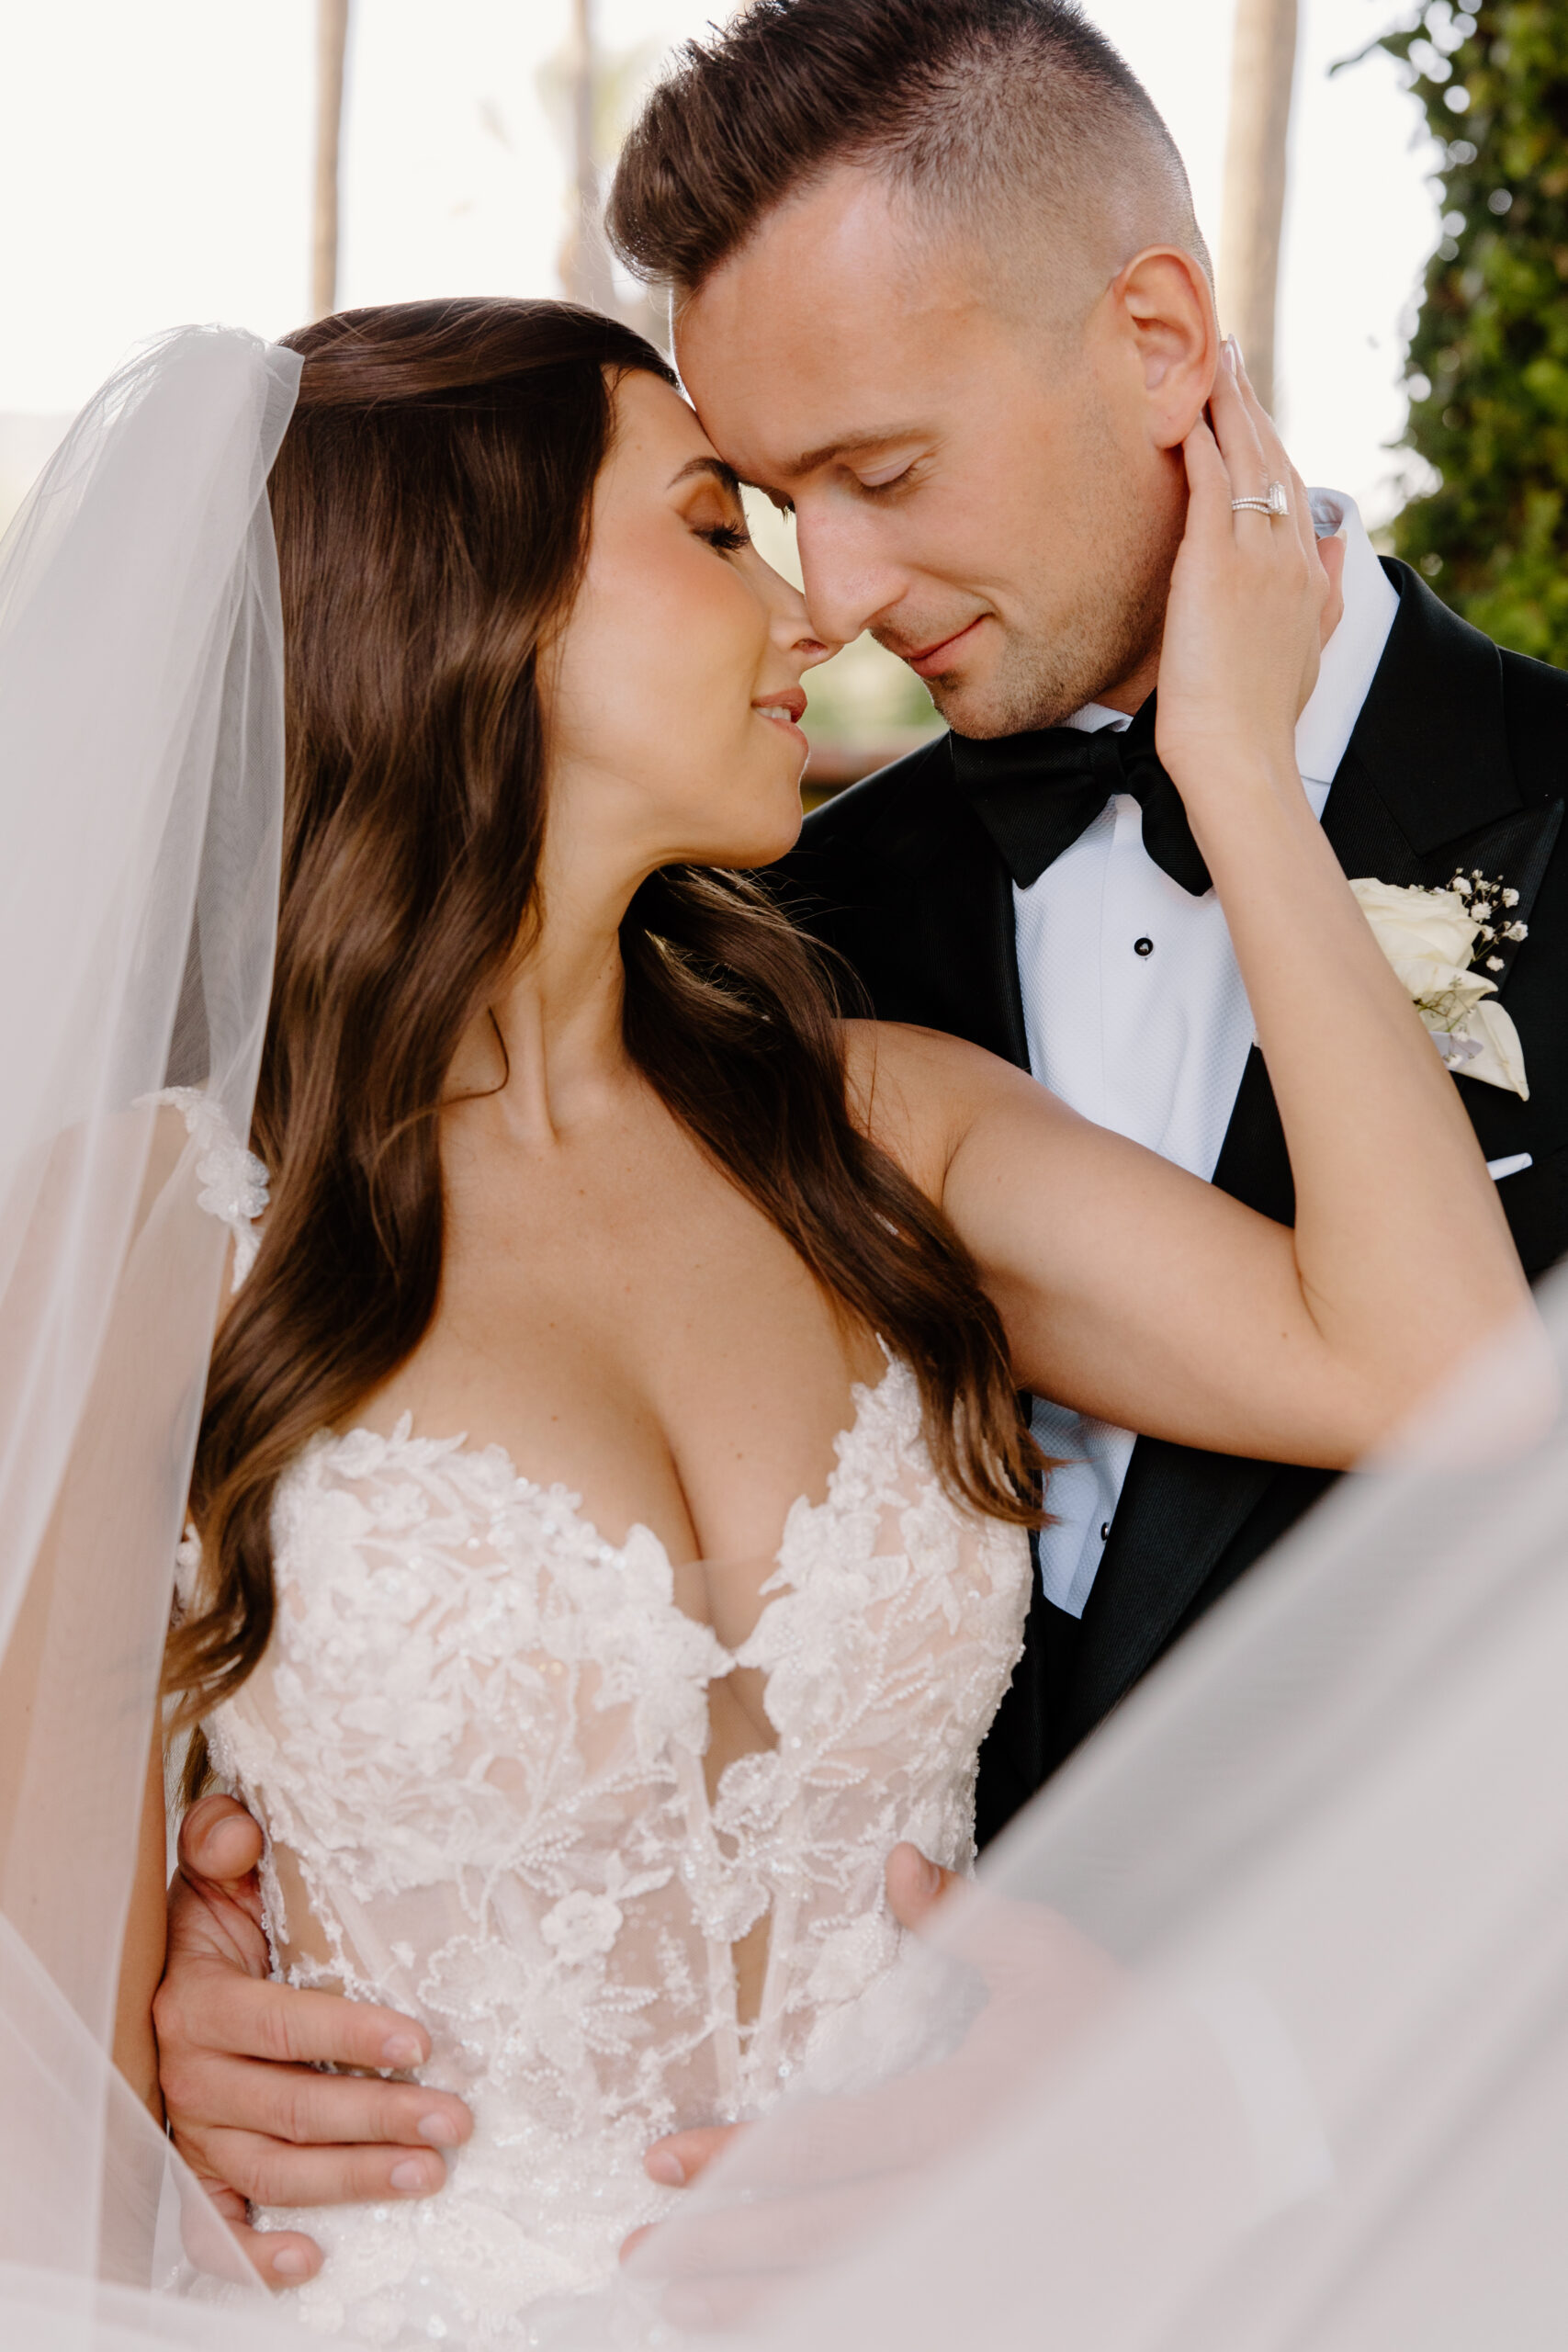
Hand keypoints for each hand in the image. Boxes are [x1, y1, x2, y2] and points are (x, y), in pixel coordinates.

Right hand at [157, 1793, 473, 2287]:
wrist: (182, 1955)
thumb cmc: (225, 1907)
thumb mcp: (219, 1861)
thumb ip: (223, 1834)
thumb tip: (242, 1834)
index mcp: (197, 1999)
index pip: (276, 2025)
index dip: (345, 2036)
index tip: (418, 2043)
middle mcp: (190, 2072)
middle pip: (288, 2108)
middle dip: (377, 2118)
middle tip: (455, 2120)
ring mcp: (194, 2126)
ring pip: (272, 2168)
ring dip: (351, 2179)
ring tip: (428, 2173)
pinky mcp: (200, 2165)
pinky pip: (212, 2226)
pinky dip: (254, 2255)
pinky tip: (313, 2259)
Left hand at [625, 1844, 1126, 2328]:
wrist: (1223, 2123)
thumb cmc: (1122, 2032)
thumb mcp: (1048, 1958)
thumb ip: (964, 1917)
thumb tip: (896, 1859)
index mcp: (967, 2112)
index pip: (827, 2143)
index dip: (737, 2158)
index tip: (664, 2159)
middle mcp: (966, 2197)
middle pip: (820, 2237)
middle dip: (722, 2248)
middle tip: (640, 2252)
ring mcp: (984, 2258)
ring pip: (851, 2295)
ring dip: (758, 2307)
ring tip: (678, 2308)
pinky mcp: (1004, 2291)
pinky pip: (899, 2317)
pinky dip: (832, 2325)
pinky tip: (776, 2330)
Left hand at [1155, 339, 1337, 796]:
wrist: (1239, 753)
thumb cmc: (1257, 717)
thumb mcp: (1307, 650)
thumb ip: (1323, 596)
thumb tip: (1334, 551)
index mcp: (1307, 575)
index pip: (1292, 488)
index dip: (1271, 441)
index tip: (1256, 407)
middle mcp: (1287, 556)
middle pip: (1272, 459)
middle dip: (1250, 404)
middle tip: (1229, 355)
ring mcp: (1254, 558)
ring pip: (1245, 462)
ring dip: (1226, 406)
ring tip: (1208, 360)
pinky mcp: (1215, 567)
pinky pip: (1210, 489)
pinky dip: (1201, 446)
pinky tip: (1188, 415)